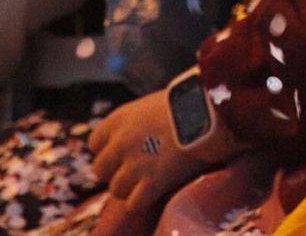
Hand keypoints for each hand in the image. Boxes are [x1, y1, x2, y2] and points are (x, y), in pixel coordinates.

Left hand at [88, 87, 238, 232]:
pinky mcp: (152, 183)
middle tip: (137, 169)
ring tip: (149, 181)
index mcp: (119, 119)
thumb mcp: (154, 104)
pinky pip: (134, 204)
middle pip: (101, 170)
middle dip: (117, 171)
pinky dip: (143, 201)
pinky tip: (156, 192)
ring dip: (131, 188)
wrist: (210, 110)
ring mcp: (135, 164)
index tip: (125, 151)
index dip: (110, 150)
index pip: (95, 144)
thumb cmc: (190, 101)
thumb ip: (138, 122)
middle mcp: (120, 143)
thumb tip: (142, 135)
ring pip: (116, 189)